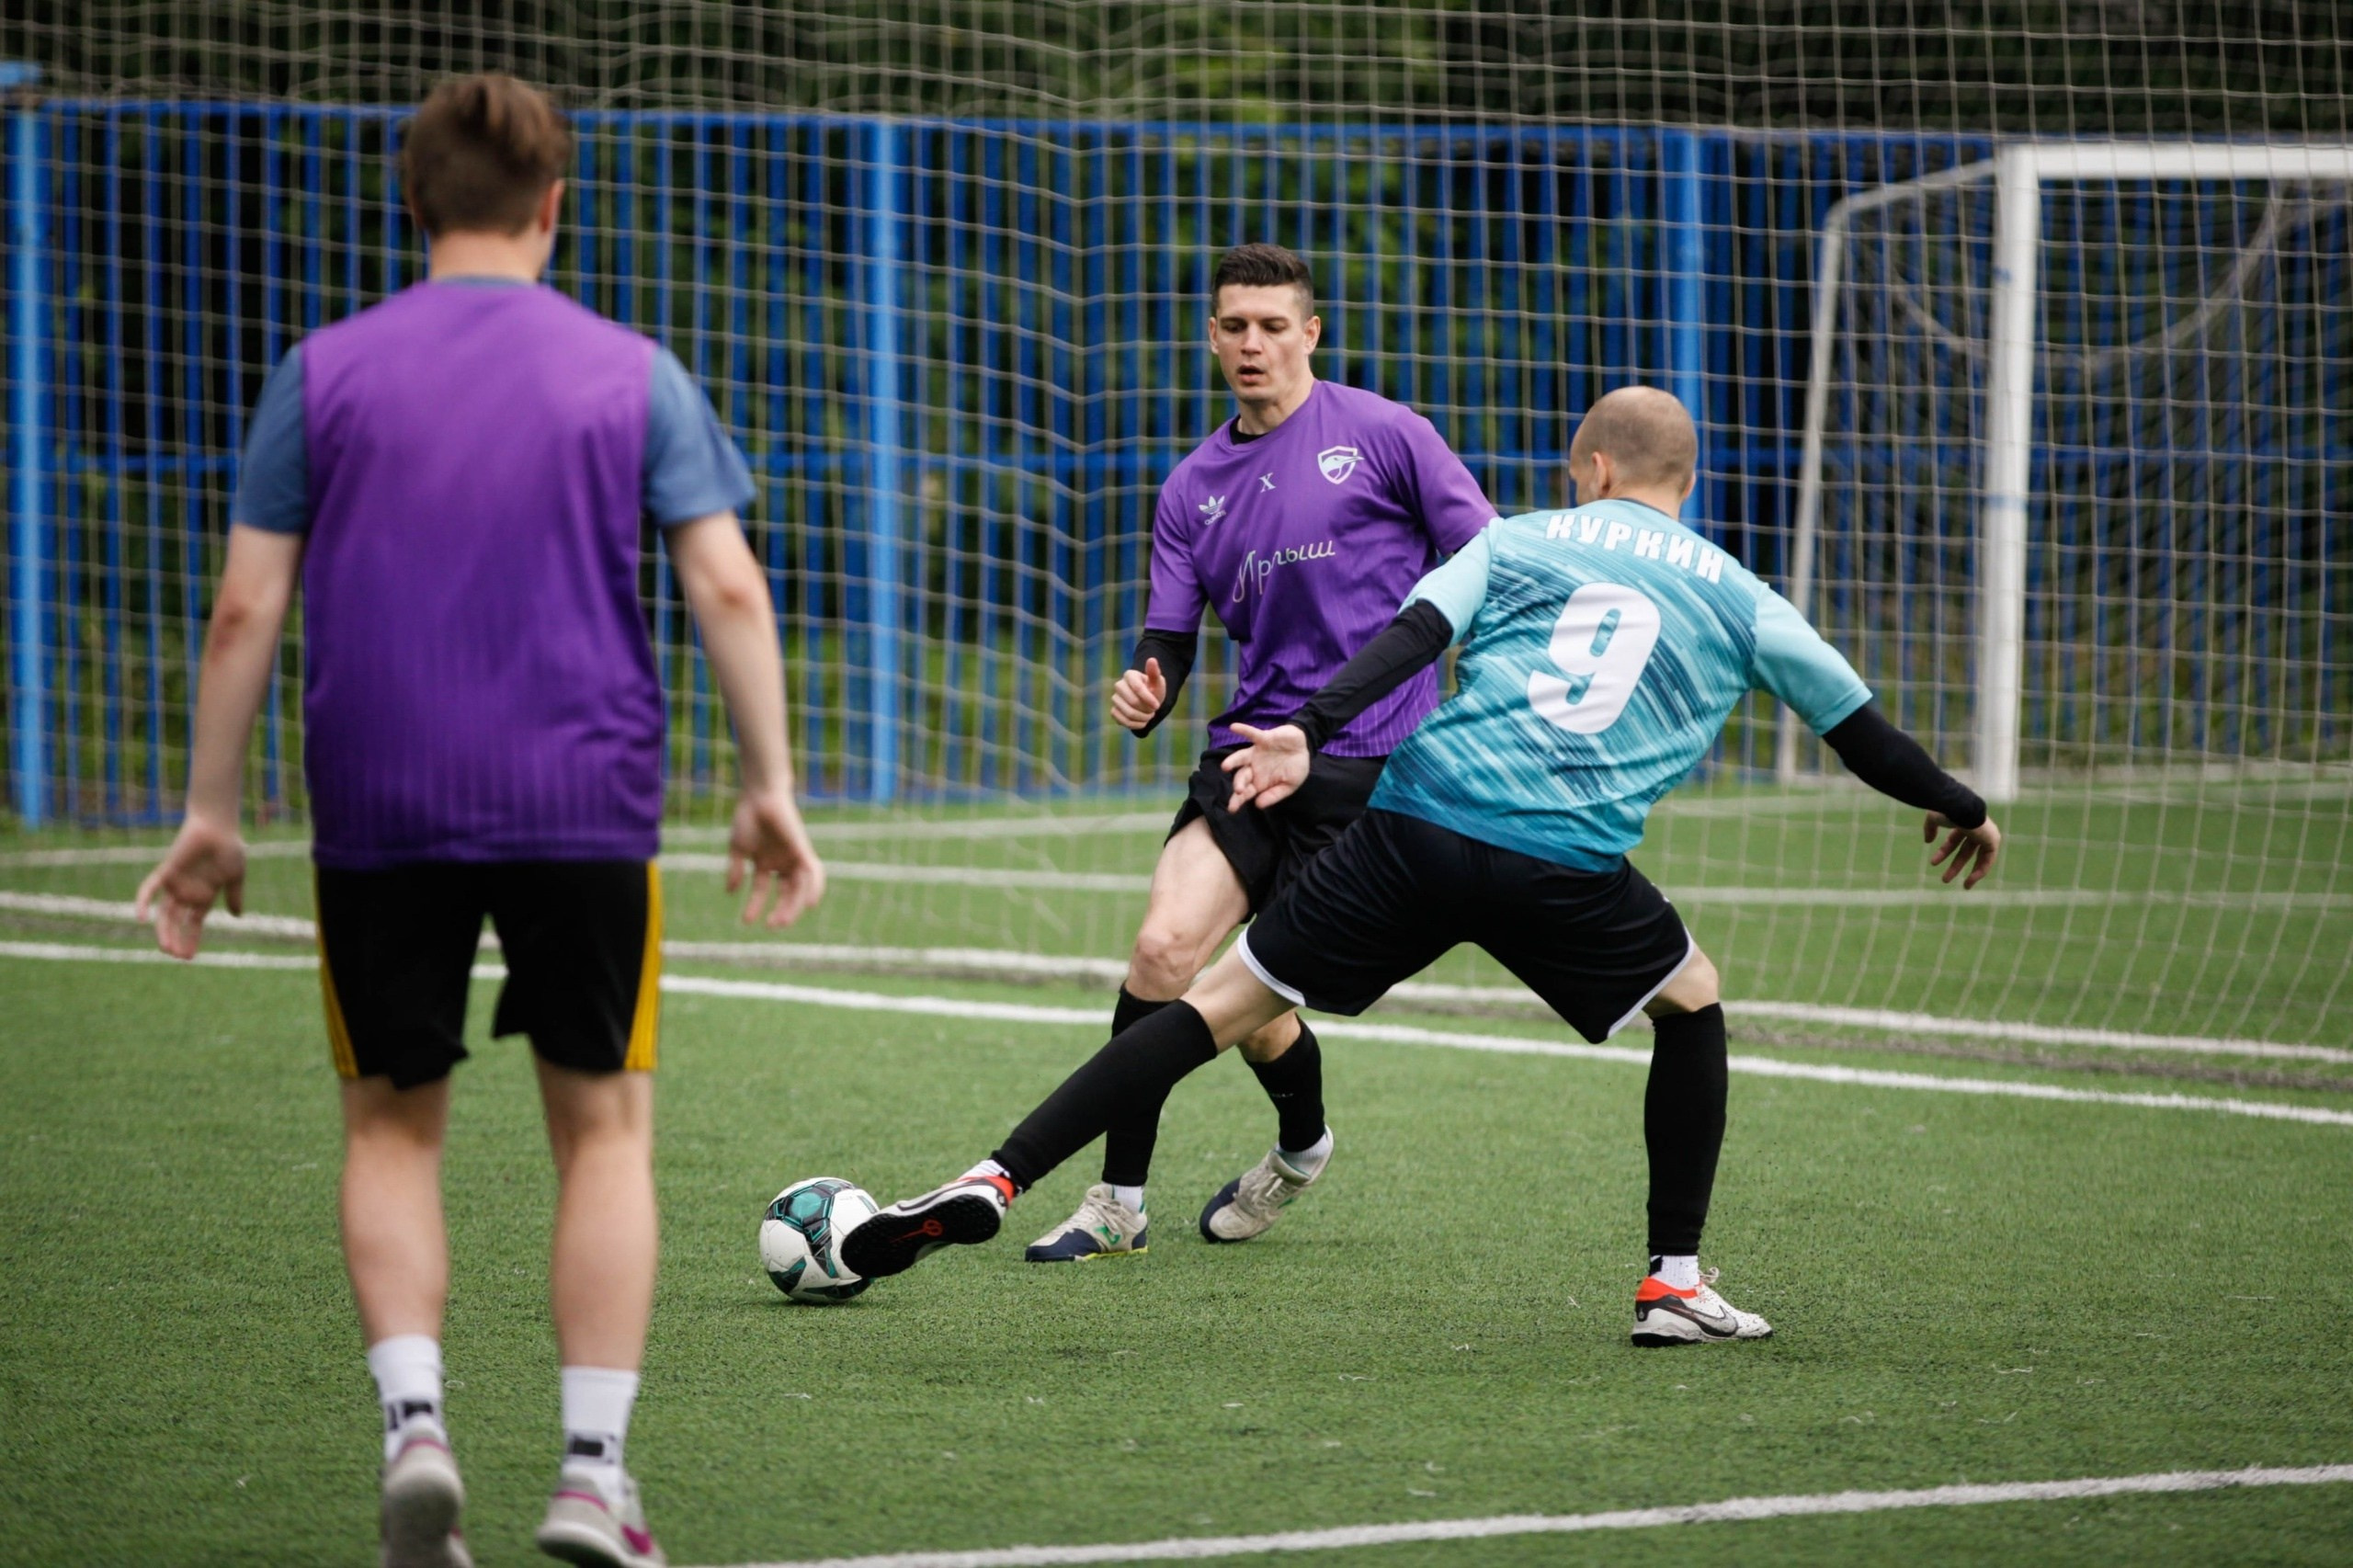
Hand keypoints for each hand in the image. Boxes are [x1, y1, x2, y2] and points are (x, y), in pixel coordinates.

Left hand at [134, 813, 247, 959]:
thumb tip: (238, 916)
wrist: (218, 826)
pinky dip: (143, 903)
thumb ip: (235, 896)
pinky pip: (149, 889)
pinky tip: (140, 918)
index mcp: (204, 896)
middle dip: (176, 939)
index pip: (193, 924)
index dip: (191, 939)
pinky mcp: (166, 872)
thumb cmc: (229, 847)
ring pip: (164, 913)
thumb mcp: (236, 876)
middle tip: (177, 956)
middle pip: (176, 922)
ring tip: (166, 948)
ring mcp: (175, 884)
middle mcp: (187, 893)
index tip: (190, 957)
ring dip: (163, 931)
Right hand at [727, 786, 826, 926]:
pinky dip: (814, 888)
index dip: (755, 906)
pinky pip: (813, 872)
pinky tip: (809, 904)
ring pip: (799, 888)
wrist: (759, 795)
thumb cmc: (748, 817)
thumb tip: (730, 892)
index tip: (747, 921)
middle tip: (771, 926)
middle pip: (786, 894)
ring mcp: (793, 856)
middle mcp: (782, 863)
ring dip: (793, 906)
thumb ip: (736, 870)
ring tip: (783, 920)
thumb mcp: (738, 849)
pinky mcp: (802, 849)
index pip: (764, 891)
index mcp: (766, 863)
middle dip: (780, 911)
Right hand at [1110, 658, 1167, 731]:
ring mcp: (1115, 698)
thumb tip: (1152, 659)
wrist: (1147, 701)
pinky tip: (1142, 722)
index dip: (1149, 699)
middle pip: (1133, 702)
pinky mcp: (1114, 711)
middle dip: (1146, 709)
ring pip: (1129, 713)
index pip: (1137, 688)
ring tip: (1149, 716)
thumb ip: (1154, 673)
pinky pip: (1124, 721)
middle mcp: (1119, 685)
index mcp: (1129, 675)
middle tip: (1153, 710)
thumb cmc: (1153, 690)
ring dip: (1143, 718)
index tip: (1157, 706)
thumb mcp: (1157, 682)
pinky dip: (1136, 725)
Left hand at [1222, 722, 1311, 811]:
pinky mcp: (1263, 739)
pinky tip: (1233, 727)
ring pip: (1241, 757)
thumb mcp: (1290, 786)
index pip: (1246, 792)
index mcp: (1260, 781)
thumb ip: (1274, 795)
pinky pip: (1252, 734)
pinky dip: (1244, 730)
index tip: (1231, 809)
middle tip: (1238, 791)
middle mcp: (1254, 767)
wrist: (1304, 747)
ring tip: (1225, 766)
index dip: (1237, 800)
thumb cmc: (1295, 768)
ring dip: (1233, 761)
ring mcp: (1256, 753)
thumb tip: (1258, 805)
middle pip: (1242, 776)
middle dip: (1238, 783)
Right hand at [1924, 811, 2000, 888]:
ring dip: (1970, 873)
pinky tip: (1970, 880)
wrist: (1960, 807)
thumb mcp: (1934, 819)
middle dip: (1955, 866)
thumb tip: (1927, 841)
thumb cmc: (1946, 811)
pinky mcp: (1993, 840)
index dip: (1944, 852)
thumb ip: (1930, 828)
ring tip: (1964, 887)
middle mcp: (1977, 828)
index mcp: (1963, 822)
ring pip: (1979, 858)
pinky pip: (1988, 860)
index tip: (1933, 863)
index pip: (1954, 840)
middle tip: (1945, 880)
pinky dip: (1980, 871)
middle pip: (1966, 852)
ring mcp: (1986, 834)